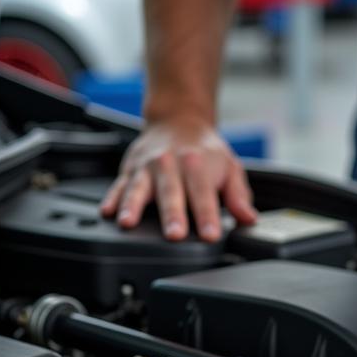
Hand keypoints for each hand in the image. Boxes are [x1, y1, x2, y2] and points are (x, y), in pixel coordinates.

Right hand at [100, 116, 256, 241]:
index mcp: (198, 164)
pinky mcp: (129, 171)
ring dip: (132, 206)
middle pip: (171, 192)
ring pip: (138, 188)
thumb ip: (239, 196)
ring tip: (128, 223)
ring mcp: (147, 168)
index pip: (204, 194)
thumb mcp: (230, 168)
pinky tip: (107, 212)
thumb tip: (249, 219)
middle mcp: (170, 164)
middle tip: (174, 235)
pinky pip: (118, 186)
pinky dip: (112, 199)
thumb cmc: (205, 151)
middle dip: (172, 214)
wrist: (178, 120)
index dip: (208, 216)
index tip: (211, 235)